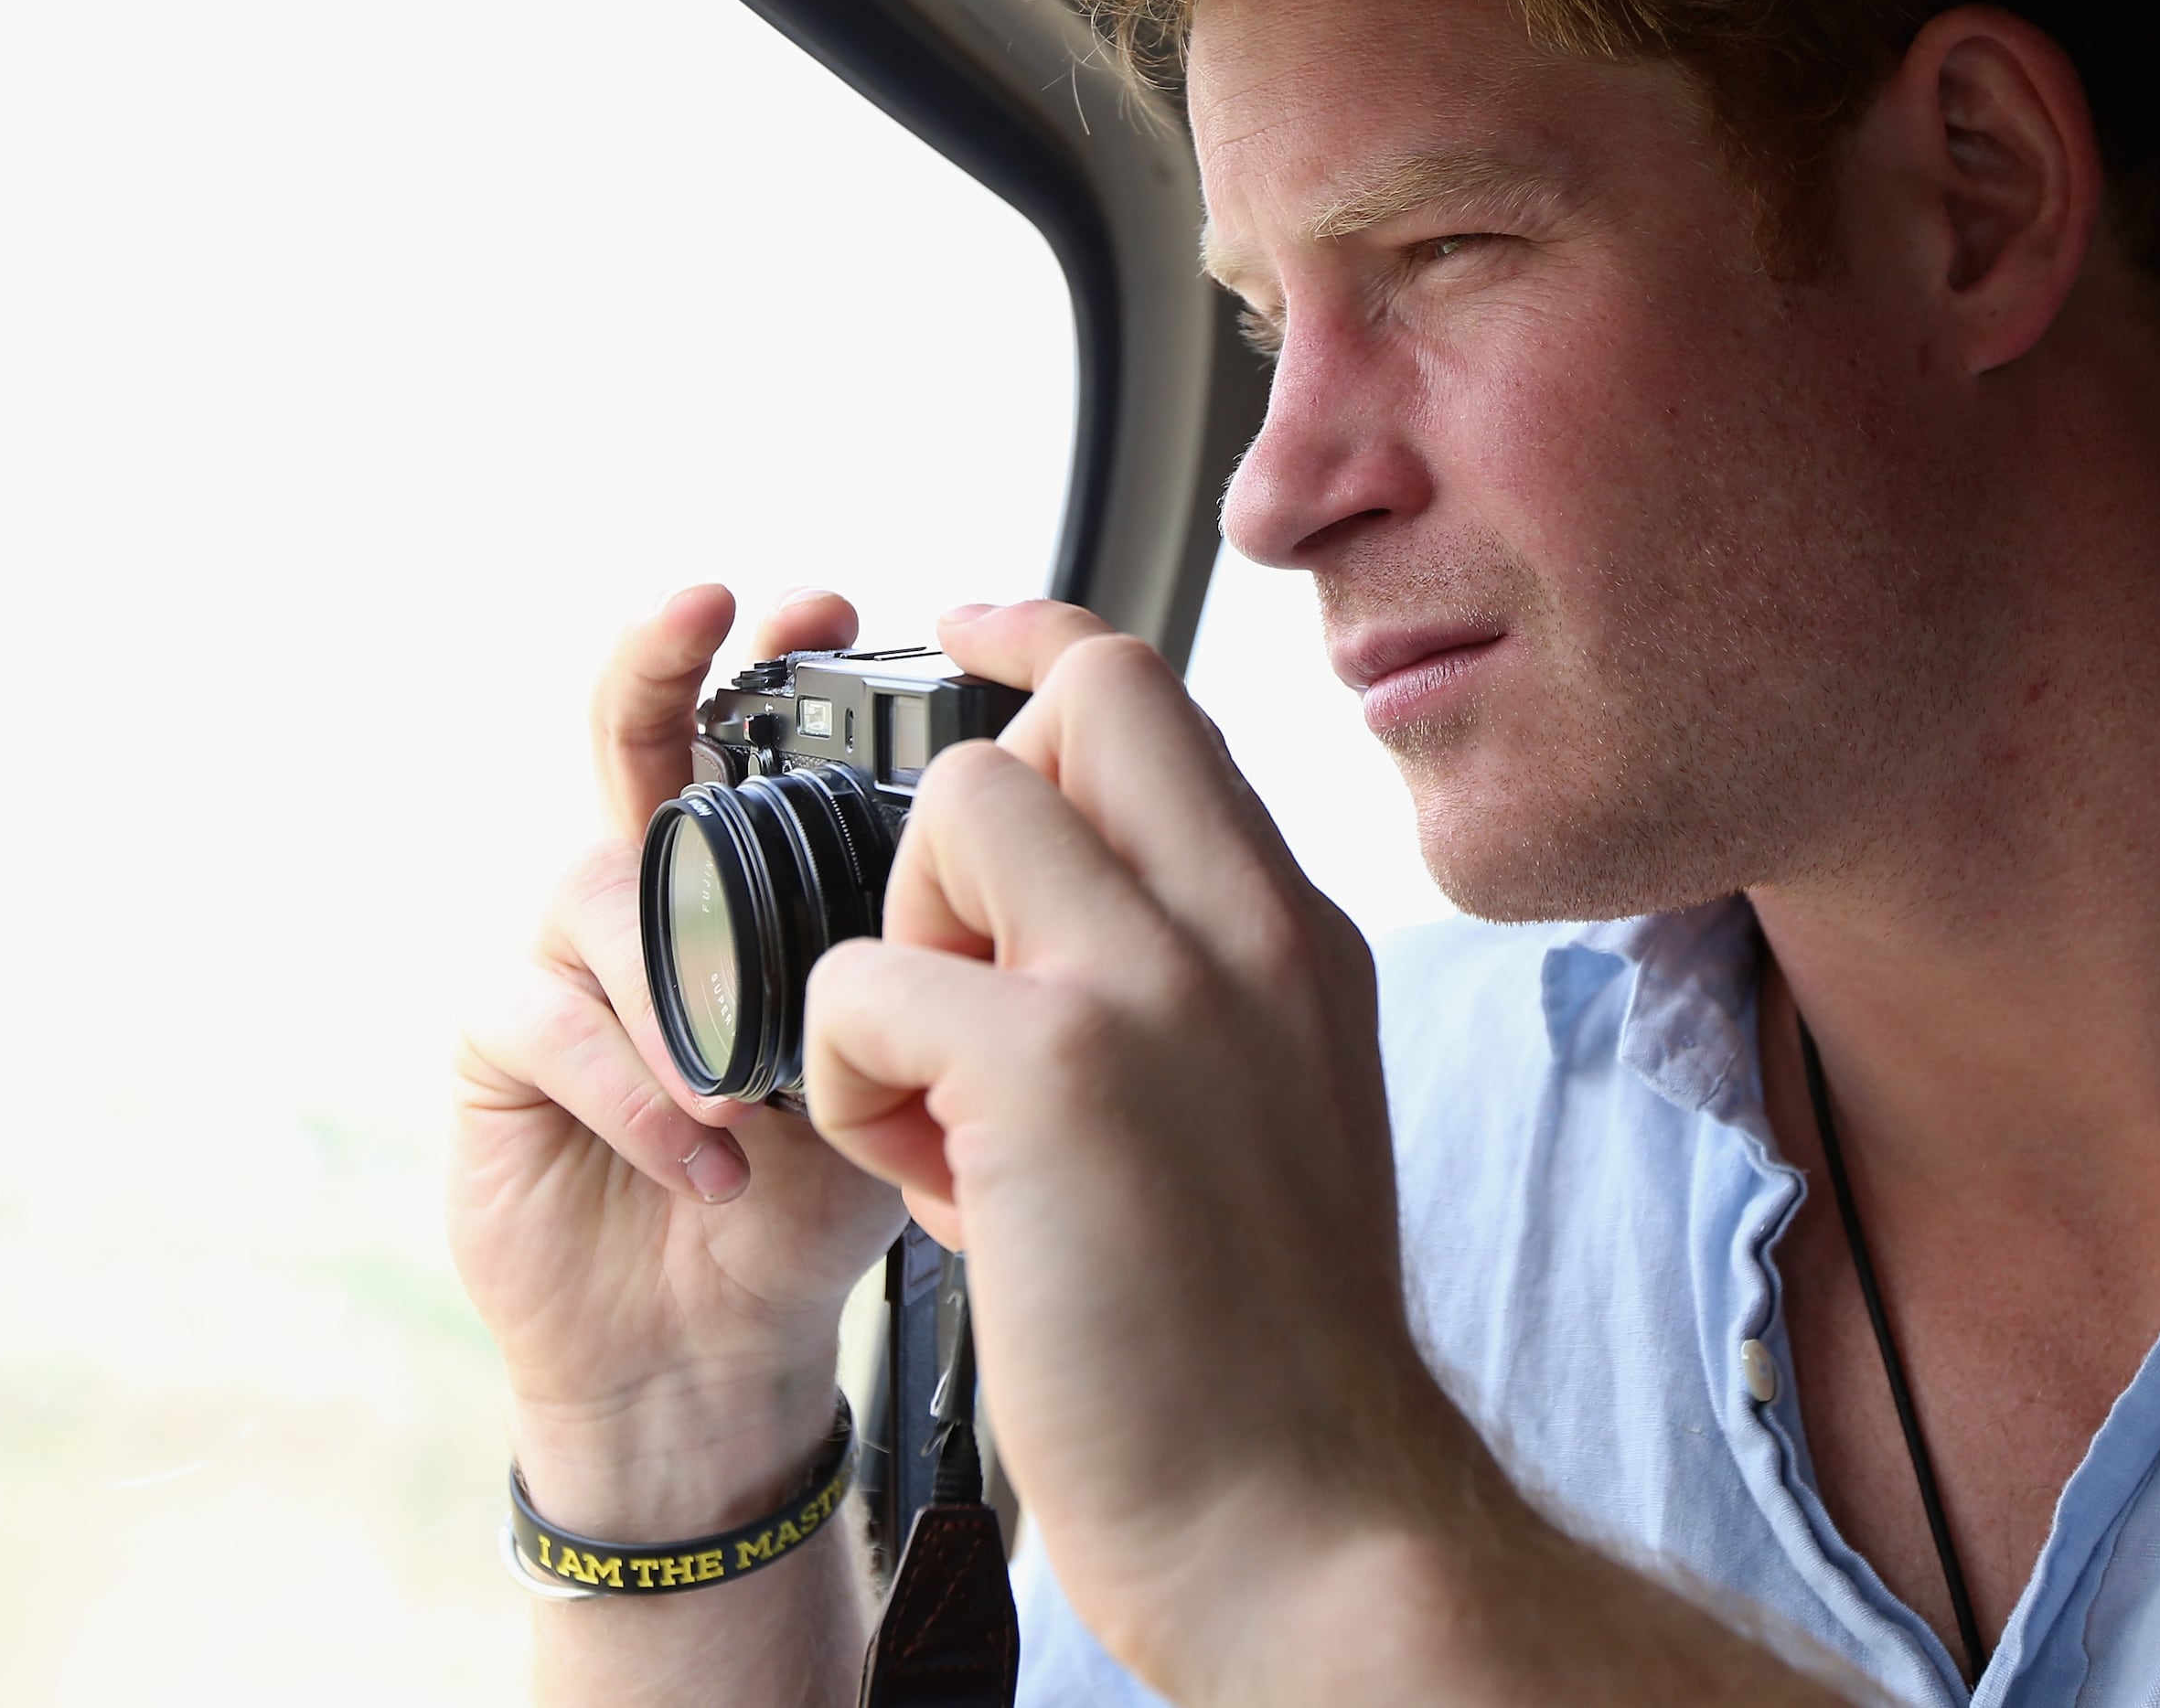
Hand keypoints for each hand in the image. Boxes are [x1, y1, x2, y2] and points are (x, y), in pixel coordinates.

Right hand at [450, 583, 902, 1537]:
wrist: (719, 1351)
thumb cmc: (825, 1196)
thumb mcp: (904, 1059)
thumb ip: (928, 960)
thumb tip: (1032, 852)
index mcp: (748, 876)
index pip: (746, 726)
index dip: (769, 652)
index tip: (825, 604)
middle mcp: (647, 891)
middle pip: (626, 732)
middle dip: (662, 658)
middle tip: (707, 606)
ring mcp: (561, 960)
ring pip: (601, 886)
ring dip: (684, 975)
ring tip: (753, 1083)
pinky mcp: (499, 1051)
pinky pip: (549, 1019)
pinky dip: (638, 1087)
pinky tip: (710, 1159)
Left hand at [801, 601, 1484, 1694]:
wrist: (1307, 1521)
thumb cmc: (1262, 1352)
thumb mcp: (1277, 1111)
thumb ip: (1195, 988)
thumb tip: (1051, 915)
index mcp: (1293, 935)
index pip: (1162, 695)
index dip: (1042, 647)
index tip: (965, 637)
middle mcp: (1245, 927)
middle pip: (1077, 692)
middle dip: (966, 809)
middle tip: (950, 973)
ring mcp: (1156, 984)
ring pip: (958, 809)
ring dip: (899, 950)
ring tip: (940, 1111)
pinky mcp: (1052, 1069)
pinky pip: (865, 978)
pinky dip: (852, 1076)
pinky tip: (932, 1189)